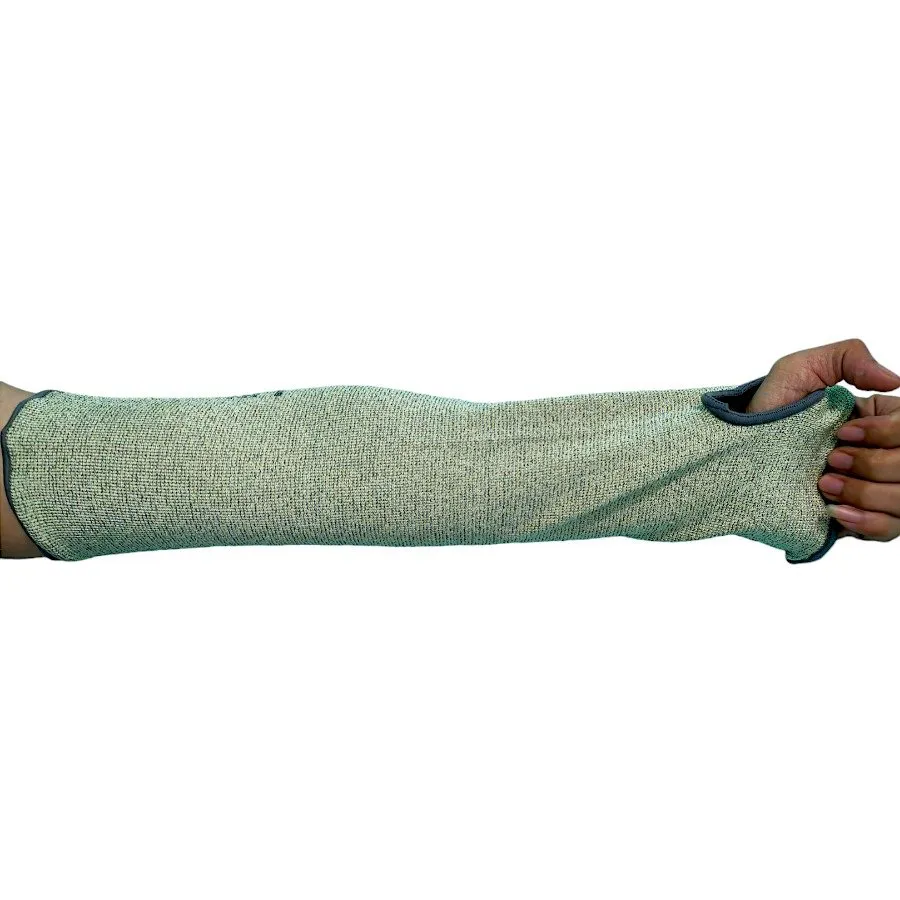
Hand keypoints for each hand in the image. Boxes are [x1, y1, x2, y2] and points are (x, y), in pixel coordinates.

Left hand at [746, 338, 899, 542]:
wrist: (734, 452)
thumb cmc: (765, 408)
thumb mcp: (799, 369)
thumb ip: (848, 356)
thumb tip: (894, 380)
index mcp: (877, 420)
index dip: (886, 433)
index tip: (843, 432)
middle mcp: (878, 454)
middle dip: (872, 464)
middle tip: (830, 459)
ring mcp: (869, 488)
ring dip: (868, 494)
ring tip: (823, 484)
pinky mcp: (854, 518)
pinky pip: (887, 529)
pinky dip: (867, 523)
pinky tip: (835, 511)